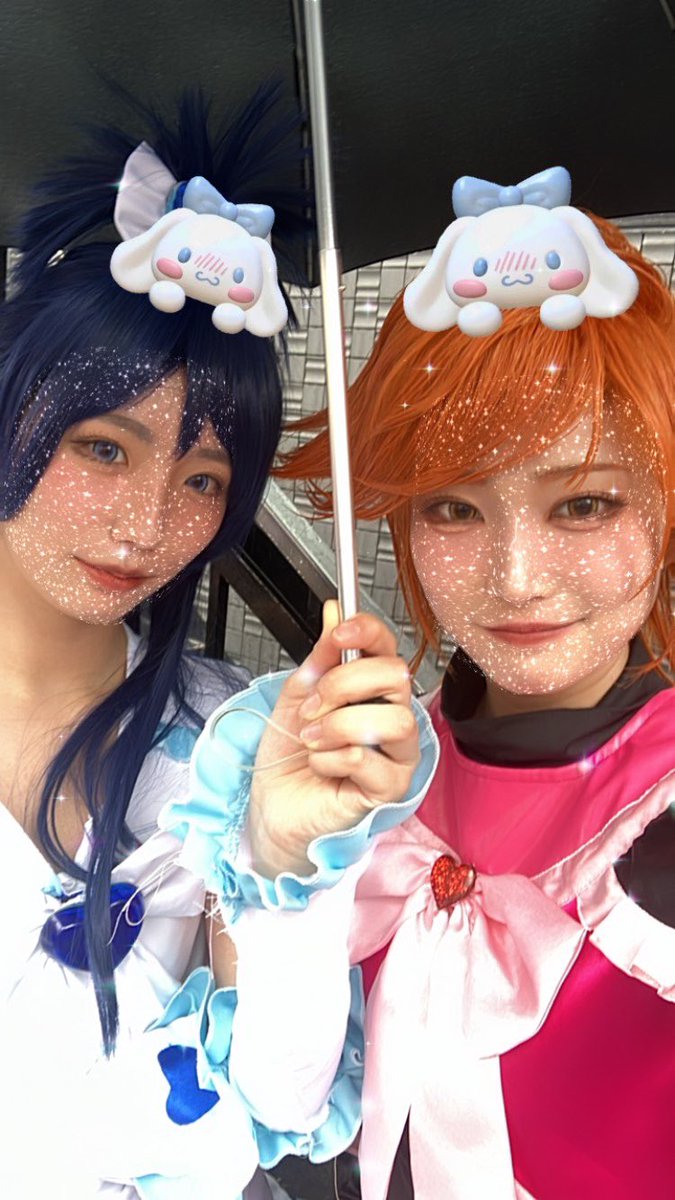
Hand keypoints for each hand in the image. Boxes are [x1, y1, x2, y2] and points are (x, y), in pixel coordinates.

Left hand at [248, 603, 419, 877]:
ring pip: (395, 720)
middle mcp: (393, 717)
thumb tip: (334, 610)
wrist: (272, 805)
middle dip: (344, 684)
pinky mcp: (390, 789)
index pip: (388, 648)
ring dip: (339, 725)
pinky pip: (368, 760)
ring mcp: (398, 755)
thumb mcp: (297, 695)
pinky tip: (321, 765)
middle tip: (312, 705)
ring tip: (313, 739)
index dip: (369, 632)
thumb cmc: (289, 755)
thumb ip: (321, 657)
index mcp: (373, 691)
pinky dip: (332, 758)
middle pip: (398, 677)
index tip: (340, 631)